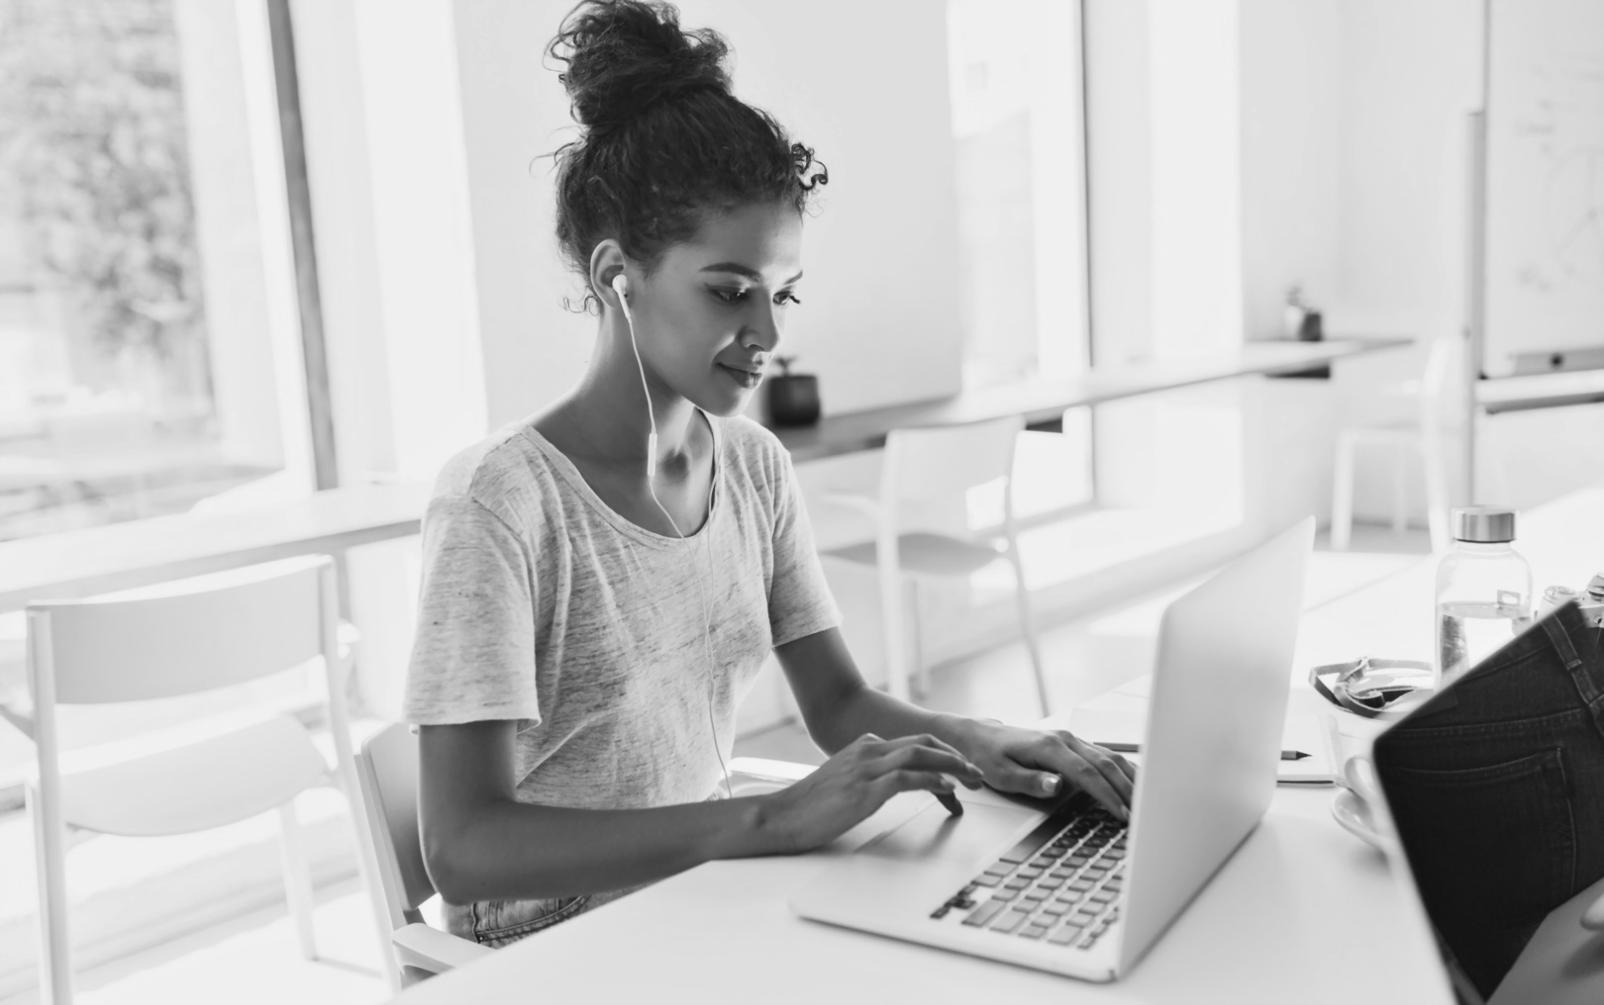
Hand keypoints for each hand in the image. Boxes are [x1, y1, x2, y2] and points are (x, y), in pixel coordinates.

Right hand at [756, 733, 984, 853]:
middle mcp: (867, 750)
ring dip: (952, 765)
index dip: (943, 754)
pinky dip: (932, 780)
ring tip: (973, 779)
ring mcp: (866, 768)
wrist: (781, 816)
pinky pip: (906, 778)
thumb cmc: (810, 806)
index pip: (914, 743)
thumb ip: (868, 776)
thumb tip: (893, 784)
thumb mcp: (844, 782)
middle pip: (923, 742)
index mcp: (864, 746)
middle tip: (977, 773)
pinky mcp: (864, 788)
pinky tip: (949, 789)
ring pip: (920, 755)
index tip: (961, 769)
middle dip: (955, 755)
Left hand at [958, 720, 1135, 820]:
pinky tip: (1135, 783)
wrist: (979, 736)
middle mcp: (1065, 739)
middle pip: (1106, 763)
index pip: (1088, 773)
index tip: (1123, 814)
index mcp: (1049, 746)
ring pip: (1110, 757)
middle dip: (1127, 790)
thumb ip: (1031, 781)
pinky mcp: (1073, 744)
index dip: (1108, 795)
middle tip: (1144, 815)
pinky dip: (1123, 770)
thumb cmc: (988, 756)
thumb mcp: (1001, 775)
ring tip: (1148, 803)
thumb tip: (1058, 785)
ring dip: (1130, 779)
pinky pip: (1105, 755)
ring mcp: (1071, 739)